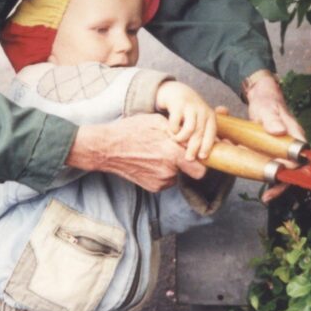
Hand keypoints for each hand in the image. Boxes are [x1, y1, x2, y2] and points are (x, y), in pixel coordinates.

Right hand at [67, 115, 206, 191]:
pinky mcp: (152, 187)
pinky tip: (151, 161)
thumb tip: (193, 136)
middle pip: (191, 173)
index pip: (201, 169)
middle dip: (188, 164)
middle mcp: (168, 171)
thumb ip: (179, 132)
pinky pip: (166, 180)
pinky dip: (163, 173)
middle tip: (178, 153)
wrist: (107, 149)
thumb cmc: (131, 131)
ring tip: (158, 154)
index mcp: (172, 154)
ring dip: (174, 167)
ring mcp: (160, 181)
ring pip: (178, 176)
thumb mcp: (157, 123)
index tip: (198, 155)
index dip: (202, 162)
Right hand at [155, 81, 217, 161]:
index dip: (207, 146)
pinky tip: (171, 132)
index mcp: (210, 115)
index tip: (202, 157)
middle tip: (188, 158)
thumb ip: (206, 131)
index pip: (211, 133)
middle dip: (194, 148)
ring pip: (190, 129)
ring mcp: (190, 107)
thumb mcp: (201, 118)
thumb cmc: (190, 110)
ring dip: (182, 139)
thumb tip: (214, 148)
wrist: (176, 91)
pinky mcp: (178, 105)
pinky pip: (175, 123)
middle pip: (200, 133)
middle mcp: (202, 110)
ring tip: (177, 141)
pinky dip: (173, 130)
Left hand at [242, 71, 305, 203]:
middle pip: (289, 171)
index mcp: (294, 137)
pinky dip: (252, 167)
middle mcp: (288, 146)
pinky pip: (262, 163)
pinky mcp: (267, 151)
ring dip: (266, 179)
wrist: (261, 96)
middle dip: (279, 185)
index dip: (292, 173)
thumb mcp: (268, 108)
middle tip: (269, 197)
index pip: (299, 160)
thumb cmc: (269, 101)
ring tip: (263, 194)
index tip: (280, 180)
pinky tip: (241, 170)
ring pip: (275, 169)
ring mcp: (278, 150)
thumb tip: (278, 132)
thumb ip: (272, 119)